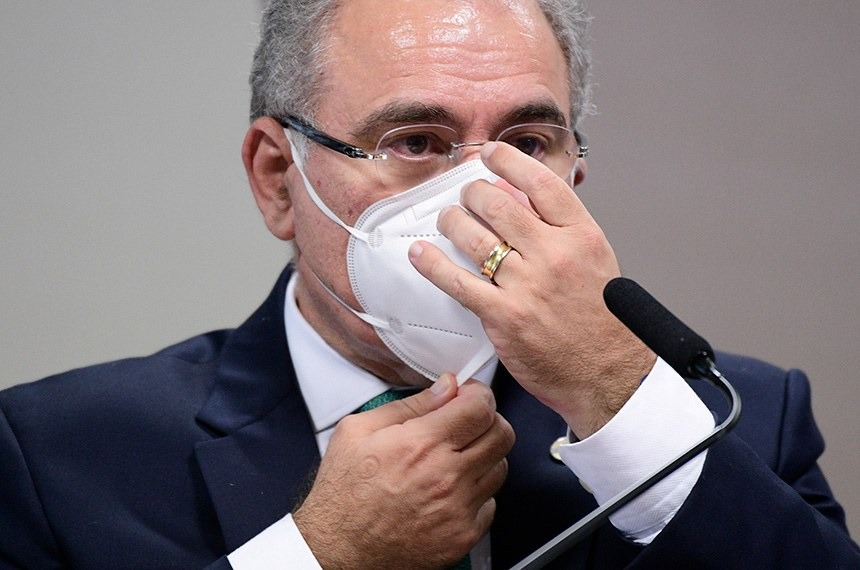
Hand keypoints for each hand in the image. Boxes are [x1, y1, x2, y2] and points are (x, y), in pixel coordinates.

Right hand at [293, 375, 513, 568]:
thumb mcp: (358, 431)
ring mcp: (458, 509)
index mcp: (420, 445)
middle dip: (488, 420)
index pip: (480, 407)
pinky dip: (477, 493)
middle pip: (501, 434)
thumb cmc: (344, 493)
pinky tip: (450, 490)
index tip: (468, 396)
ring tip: (455, 458)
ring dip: (484, 456)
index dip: (478, 394)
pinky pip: (491, 503)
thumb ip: (409, 405)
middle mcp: (446, 477)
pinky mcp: (463, 536)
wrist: (338, 550)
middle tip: (467, 423)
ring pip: (500, 467)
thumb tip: (446, 387)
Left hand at [408, 143, 655, 437]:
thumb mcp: (595, 262)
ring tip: (448, 220)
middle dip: (473, 193)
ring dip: (452, 221)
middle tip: (467, 195)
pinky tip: (421, 254)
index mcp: (582, 235)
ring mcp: (528, 285)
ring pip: (474, 236)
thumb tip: (520, 198)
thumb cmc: (604, 322)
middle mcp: (554, 255)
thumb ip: (561, 229)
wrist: (610, 376)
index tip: (490, 153)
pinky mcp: (504, 316)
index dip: (508, 161)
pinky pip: (458, 282)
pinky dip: (434, 264)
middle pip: (498, 204)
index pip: (540, 182)